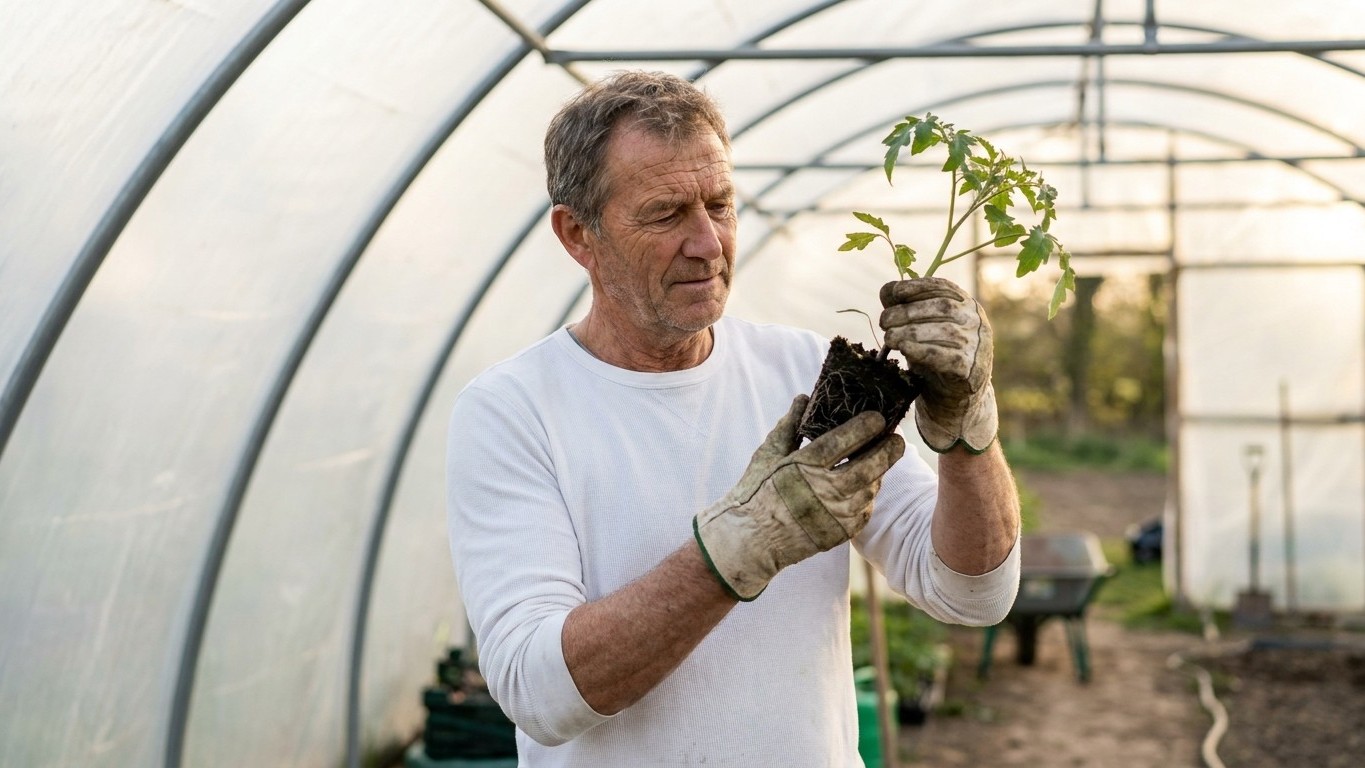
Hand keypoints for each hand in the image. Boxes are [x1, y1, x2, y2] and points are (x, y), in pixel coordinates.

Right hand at [693, 395, 904, 599]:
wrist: (749, 541)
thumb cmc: (755, 493)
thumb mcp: (767, 455)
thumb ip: (788, 426)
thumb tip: (803, 398)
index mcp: (804, 466)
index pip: (843, 441)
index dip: (864, 427)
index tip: (878, 417)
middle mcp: (824, 491)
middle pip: (868, 467)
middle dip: (887, 451)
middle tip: (897, 439)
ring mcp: (834, 515)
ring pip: (869, 490)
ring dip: (879, 474)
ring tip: (882, 460)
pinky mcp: (838, 534)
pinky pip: (863, 512)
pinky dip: (868, 498)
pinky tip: (867, 486)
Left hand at [880, 277, 997, 452]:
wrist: (953, 399)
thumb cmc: (933, 358)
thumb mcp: (919, 329)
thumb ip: (906, 309)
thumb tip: (886, 290)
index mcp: (965, 304)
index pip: (943, 287)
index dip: (917, 286)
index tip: (893, 293)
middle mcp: (976, 321)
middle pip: (942, 307)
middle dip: (907, 311)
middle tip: (884, 321)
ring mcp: (978, 345)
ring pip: (945, 330)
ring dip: (911, 331)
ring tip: (889, 337)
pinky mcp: (972, 369)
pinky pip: (947, 356)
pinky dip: (922, 350)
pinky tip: (904, 350)